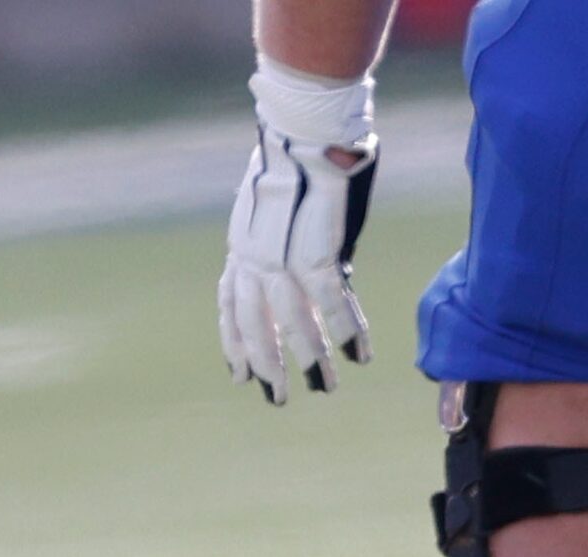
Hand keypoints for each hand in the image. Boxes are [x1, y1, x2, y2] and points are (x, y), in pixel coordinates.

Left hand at [219, 126, 377, 404]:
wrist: (303, 127)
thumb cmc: (299, 154)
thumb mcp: (281, 205)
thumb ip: (293, 239)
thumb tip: (323, 268)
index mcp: (241, 246)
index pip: (231, 307)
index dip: (236, 343)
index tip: (240, 373)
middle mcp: (252, 260)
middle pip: (255, 326)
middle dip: (267, 365)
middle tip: (277, 397)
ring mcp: (281, 259)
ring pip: (292, 324)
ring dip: (310, 359)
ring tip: (322, 387)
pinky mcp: (314, 254)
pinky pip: (330, 304)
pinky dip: (345, 331)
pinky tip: (356, 354)